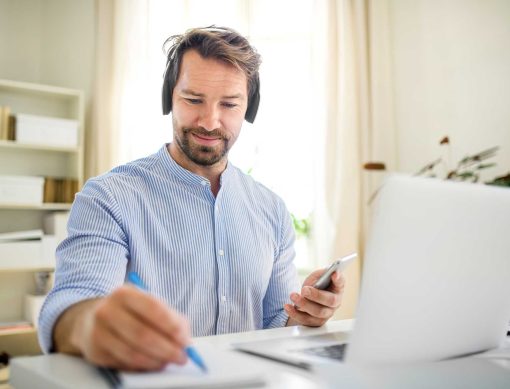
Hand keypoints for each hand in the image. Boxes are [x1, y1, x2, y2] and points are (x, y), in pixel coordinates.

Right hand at [62, 286, 190, 370]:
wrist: (91, 319)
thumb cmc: (129, 312)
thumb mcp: (148, 305)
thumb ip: (171, 318)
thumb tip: (185, 340)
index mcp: (124, 294)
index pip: (152, 308)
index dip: (172, 326)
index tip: (185, 339)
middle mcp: (108, 311)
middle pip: (142, 334)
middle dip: (167, 349)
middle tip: (182, 357)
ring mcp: (98, 332)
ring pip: (133, 353)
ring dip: (156, 361)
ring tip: (168, 361)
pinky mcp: (95, 353)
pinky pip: (124, 364)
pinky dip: (142, 367)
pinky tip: (152, 363)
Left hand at [284, 268, 344, 326]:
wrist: (306, 300)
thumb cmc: (315, 286)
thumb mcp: (317, 277)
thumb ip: (321, 275)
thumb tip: (325, 274)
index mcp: (337, 288)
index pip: (341, 283)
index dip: (338, 278)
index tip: (334, 274)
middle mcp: (335, 302)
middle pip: (330, 301)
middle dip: (316, 295)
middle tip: (305, 290)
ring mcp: (326, 314)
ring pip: (318, 312)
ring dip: (304, 304)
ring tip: (293, 296)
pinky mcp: (316, 322)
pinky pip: (306, 320)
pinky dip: (295, 313)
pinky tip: (288, 306)